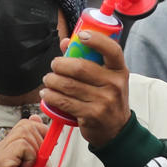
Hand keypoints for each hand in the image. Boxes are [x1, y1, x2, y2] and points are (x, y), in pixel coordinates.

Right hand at [0, 118, 52, 166]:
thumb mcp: (40, 155)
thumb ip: (36, 137)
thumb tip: (35, 118)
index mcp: (7, 146)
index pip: (25, 123)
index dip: (40, 133)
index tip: (42, 150)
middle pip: (26, 125)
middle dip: (39, 142)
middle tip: (36, 162)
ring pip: (25, 134)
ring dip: (36, 152)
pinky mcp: (1, 161)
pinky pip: (23, 145)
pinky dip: (31, 157)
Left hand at [40, 29, 131, 147]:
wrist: (117, 131)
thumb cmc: (109, 99)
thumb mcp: (107, 78)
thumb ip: (88, 59)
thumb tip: (66, 42)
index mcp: (119, 71)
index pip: (111, 49)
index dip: (95, 39)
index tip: (80, 36)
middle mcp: (114, 84)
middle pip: (80, 67)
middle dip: (60, 65)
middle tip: (54, 65)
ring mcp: (104, 101)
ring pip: (68, 85)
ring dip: (52, 81)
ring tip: (48, 80)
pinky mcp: (92, 115)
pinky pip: (64, 102)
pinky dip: (51, 96)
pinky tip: (47, 94)